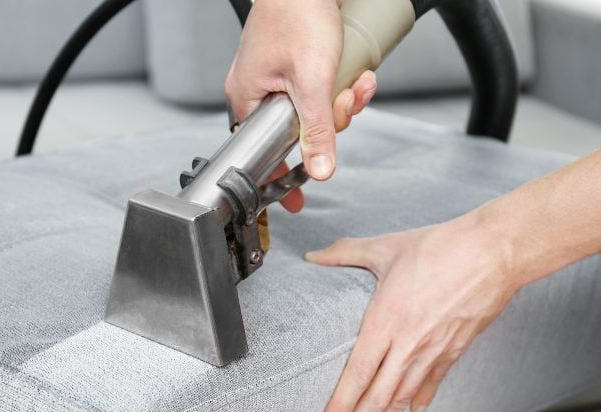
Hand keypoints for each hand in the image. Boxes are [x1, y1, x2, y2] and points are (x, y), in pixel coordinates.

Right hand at [225, 0, 377, 212]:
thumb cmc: (296, 12)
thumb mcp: (313, 81)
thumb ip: (316, 130)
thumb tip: (319, 170)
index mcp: (247, 99)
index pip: (264, 151)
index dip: (285, 173)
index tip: (295, 201)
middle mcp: (257, 92)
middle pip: (298, 131)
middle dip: (331, 121)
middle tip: (344, 104)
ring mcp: (276, 78)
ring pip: (314, 111)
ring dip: (343, 102)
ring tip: (355, 83)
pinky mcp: (295, 67)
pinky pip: (320, 92)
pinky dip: (341, 87)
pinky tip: (356, 76)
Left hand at [305, 215, 519, 411]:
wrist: (494, 252)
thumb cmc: (440, 247)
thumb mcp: (385, 247)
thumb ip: (344, 254)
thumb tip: (313, 256)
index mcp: (385, 321)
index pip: (357, 374)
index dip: (340, 407)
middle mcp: (408, 344)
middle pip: (377, 398)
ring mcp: (433, 350)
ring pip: (402, 400)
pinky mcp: (455, 348)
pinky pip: (432, 382)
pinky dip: (419, 401)